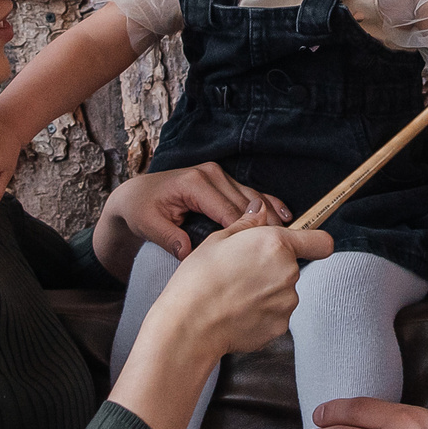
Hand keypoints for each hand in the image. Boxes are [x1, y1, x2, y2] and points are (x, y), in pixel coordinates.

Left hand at [95, 163, 290, 270]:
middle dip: (264, 227)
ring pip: (253, 198)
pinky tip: (286, 215)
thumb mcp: (148, 223)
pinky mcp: (224, 181)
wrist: (136, 195)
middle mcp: (211, 175)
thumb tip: (188, 253)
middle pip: (246, 204)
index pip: (228, 211)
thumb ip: (168, 237)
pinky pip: (251, 193)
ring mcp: (220, 176)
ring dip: (271, 216)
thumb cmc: (142, 209)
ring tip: (291, 236)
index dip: (245, 233)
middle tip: (283, 250)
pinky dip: (269, 204)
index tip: (260, 253)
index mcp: (195, 183)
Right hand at [154, 205, 332, 356]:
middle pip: (291, 268)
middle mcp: (288, 273)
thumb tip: (260, 210)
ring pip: (282, 293)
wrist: (190, 324)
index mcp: (276, 245)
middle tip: (241, 273)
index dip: (313, 243)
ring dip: (266, 293)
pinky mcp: (279, 327)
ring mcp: (286, 303)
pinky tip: (237, 313)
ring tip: (235, 296)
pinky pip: (275, 316)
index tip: (304, 246)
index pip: (321, 242)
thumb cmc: (199, 280)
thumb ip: (247, 224)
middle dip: (273, 268)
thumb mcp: (217, 240)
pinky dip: (260, 315)